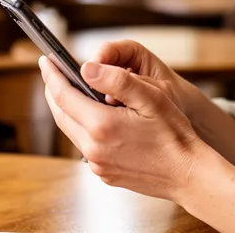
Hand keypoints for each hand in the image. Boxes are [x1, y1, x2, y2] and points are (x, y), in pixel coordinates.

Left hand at [39, 55, 206, 200]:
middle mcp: (93, 148)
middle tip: (53, 72)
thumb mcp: (150, 97)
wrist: (187, 174)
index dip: (52, 75)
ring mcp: (97, 164)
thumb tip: (87, 68)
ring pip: (71, 130)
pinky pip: (85, 146)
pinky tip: (94, 117)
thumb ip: (116, 80)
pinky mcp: (103, 173)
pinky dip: (82, 127)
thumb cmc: (174, 134)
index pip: (63, 95)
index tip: (46, 61)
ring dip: (68, 109)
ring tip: (72, 91)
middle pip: (61, 114)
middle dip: (54, 91)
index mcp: (102, 125)